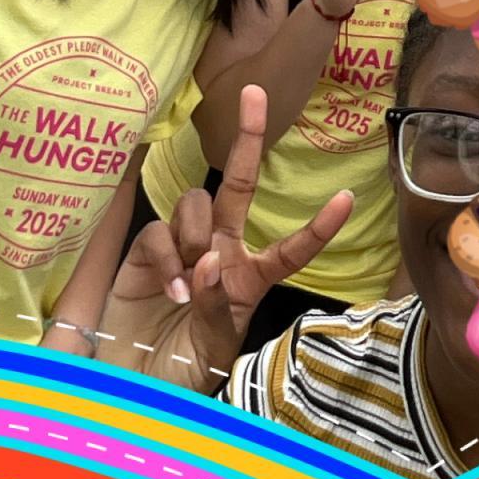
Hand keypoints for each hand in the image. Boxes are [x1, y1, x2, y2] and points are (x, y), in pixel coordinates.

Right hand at [99, 84, 351, 388]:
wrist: (132, 385)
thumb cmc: (181, 367)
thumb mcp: (212, 348)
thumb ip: (213, 307)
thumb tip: (207, 260)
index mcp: (249, 277)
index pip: (291, 248)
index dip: (318, 226)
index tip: (346, 198)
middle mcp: (220, 249)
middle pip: (239, 183)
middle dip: (248, 137)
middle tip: (255, 93)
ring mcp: (183, 245)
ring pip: (196, 205)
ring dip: (194, 237)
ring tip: (185, 287)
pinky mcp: (146, 250)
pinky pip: (160, 233)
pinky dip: (166, 258)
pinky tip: (170, 290)